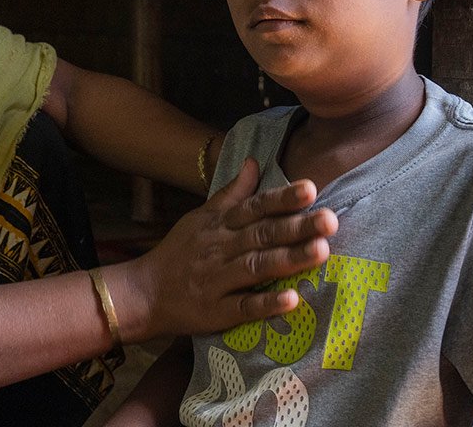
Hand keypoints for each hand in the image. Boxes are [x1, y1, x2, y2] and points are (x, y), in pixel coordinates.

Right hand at [106, 159, 335, 341]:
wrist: (143, 293)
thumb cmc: (178, 253)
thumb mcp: (201, 216)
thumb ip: (231, 192)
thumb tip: (255, 161)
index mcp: (219, 225)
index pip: (254, 207)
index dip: (281, 198)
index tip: (311, 189)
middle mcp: (220, 249)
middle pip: (262, 235)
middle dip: (296, 227)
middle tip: (330, 220)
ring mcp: (218, 281)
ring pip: (256, 267)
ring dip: (289, 259)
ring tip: (321, 252)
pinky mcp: (216, 312)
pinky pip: (243, 307)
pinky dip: (266, 304)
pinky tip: (291, 300)